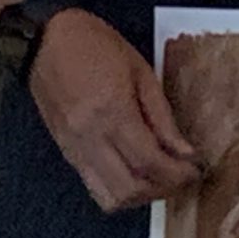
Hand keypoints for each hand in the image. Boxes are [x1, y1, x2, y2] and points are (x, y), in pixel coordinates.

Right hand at [27, 9, 204, 214]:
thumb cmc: (95, 44)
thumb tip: (185, 152)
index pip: (149, 163)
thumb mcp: (140, 70)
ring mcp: (74, 149)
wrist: (43, 40)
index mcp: (112, 112)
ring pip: (109, 198)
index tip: (195, 171)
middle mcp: (90, 138)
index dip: (178, 175)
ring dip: (139, 197)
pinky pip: (93, 186)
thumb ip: (162, 116)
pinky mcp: (65, 152)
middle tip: (181, 177)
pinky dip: (118, 189)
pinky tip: (133, 172)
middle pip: (130, 189)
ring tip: (158, 178)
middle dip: (162, 190)